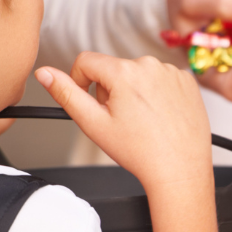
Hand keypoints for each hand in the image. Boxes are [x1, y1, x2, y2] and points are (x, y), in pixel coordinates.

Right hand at [35, 53, 210, 186]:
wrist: (179, 170)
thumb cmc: (140, 152)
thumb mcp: (93, 124)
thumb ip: (66, 94)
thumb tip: (44, 73)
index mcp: (124, 72)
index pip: (86, 61)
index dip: (80, 80)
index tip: (90, 101)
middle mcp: (150, 65)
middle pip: (114, 69)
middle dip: (111, 91)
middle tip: (121, 120)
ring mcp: (172, 72)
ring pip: (138, 74)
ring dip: (134, 92)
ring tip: (142, 121)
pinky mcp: (188, 81)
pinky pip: (161, 80)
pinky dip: (157, 94)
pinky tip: (159, 117)